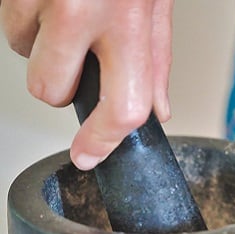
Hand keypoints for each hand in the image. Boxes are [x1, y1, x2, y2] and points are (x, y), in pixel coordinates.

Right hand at [0, 0, 172, 169]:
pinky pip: (11, 27)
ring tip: (71, 14)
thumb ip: (157, 59)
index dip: (102, 141)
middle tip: (81, 58)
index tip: (89, 155)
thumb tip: (157, 110)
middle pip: (52, 92)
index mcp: (128, 16)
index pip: (120, 106)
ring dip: (44, 48)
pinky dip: (31, 21)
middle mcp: (78, 6)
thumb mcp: (155, 2)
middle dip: (62, 88)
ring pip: (23, 55)